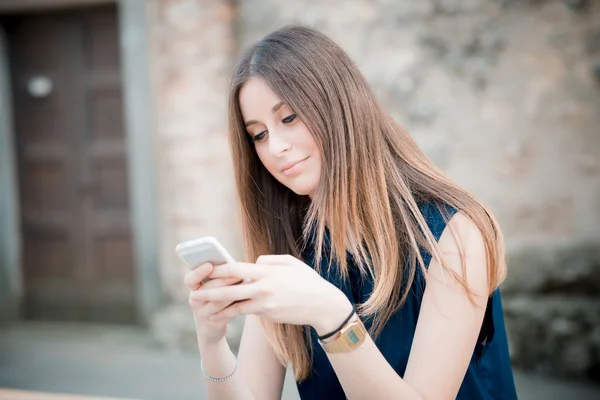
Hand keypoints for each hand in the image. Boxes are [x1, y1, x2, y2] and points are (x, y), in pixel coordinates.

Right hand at [184, 263, 241, 346]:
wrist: (212, 325)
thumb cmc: (216, 297)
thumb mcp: (214, 286)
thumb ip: (219, 275)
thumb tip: (232, 263)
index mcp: (194, 287)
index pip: (190, 280)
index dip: (198, 272)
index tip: (209, 265)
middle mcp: (194, 300)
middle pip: (207, 290)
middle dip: (223, 281)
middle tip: (238, 275)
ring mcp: (203, 313)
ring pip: (217, 303)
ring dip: (232, 294)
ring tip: (246, 286)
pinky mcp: (214, 324)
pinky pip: (226, 314)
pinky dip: (236, 305)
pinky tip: (247, 299)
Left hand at [189, 255, 352, 334]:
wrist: (322, 304)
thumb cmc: (307, 281)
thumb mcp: (290, 263)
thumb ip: (269, 261)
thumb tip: (253, 262)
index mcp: (266, 271)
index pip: (236, 269)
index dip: (217, 270)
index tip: (203, 270)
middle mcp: (263, 287)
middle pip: (229, 289)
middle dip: (209, 292)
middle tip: (193, 294)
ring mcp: (265, 303)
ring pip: (234, 305)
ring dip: (216, 307)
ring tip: (201, 309)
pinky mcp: (268, 315)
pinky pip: (246, 313)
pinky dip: (230, 315)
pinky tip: (219, 317)